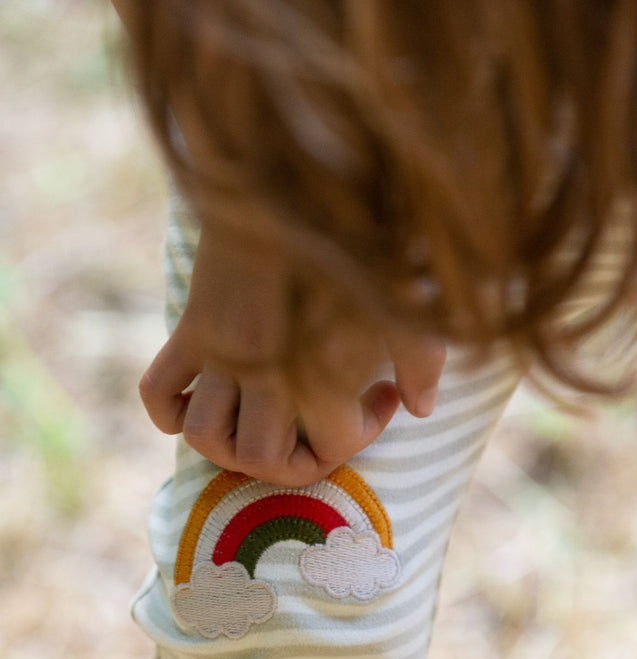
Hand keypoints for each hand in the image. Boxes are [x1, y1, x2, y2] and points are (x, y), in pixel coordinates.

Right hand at [139, 222, 445, 486]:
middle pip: (258, 460)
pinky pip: (159, 391)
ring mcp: (220, 351)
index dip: (365, 433)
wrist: (289, 166)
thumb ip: (423, 363)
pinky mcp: (192, 325)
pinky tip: (210, 398)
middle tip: (322, 427)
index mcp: (320, 374)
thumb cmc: (360, 234)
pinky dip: (173, 411)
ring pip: (203, 437)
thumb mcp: (407, 300)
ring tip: (269, 421)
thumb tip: (422, 410)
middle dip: (294, 460)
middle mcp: (264, 373)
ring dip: (234, 445)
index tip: (384, 395)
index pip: (332, 448)